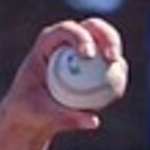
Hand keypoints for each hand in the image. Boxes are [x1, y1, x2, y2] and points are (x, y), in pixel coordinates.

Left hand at [7, 18, 126, 132]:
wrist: (30, 112)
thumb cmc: (28, 109)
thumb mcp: (41, 113)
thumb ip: (66, 116)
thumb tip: (95, 121)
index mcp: (47, 42)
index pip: (66, 30)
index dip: (80, 37)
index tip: (88, 56)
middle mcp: (66, 40)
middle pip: (92, 28)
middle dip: (107, 37)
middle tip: (112, 58)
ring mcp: (81, 49)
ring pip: (106, 41)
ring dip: (117, 54)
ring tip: (120, 73)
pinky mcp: (92, 63)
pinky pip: (108, 64)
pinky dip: (116, 72)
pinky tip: (120, 88)